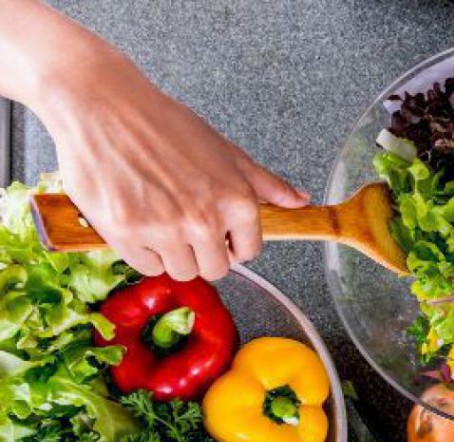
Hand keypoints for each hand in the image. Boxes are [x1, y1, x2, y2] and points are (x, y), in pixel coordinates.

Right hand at [35, 49, 307, 279]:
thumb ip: (265, 183)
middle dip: (205, 252)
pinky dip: (143, 251)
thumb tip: (299, 201)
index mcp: (236, 201)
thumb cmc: (164, 124)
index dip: (234, 243)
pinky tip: (139, 221)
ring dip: (174, 254)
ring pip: (181, 272)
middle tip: (187, 225)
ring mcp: (164, 230)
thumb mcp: (225, 151)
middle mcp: (204, 220)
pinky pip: (146, 266)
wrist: (103, 106)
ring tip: (161, 219)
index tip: (221, 234)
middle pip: (216, 269)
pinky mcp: (126, 234)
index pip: (249, 252)